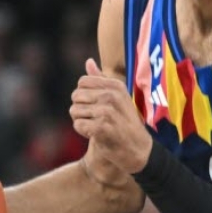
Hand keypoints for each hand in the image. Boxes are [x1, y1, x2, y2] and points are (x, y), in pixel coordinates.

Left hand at [71, 58, 151, 174]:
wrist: (137, 151)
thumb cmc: (124, 123)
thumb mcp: (117, 98)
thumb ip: (101, 80)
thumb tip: (88, 61)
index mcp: (116, 86)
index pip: (82, 82)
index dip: (85, 96)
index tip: (98, 106)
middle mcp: (112, 96)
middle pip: (76, 96)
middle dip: (81, 109)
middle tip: (97, 119)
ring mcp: (107, 111)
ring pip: (74, 111)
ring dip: (82, 121)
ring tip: (98, 127)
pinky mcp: (102, 127)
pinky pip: (78, 125)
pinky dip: (84, 132)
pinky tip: (98, 135)